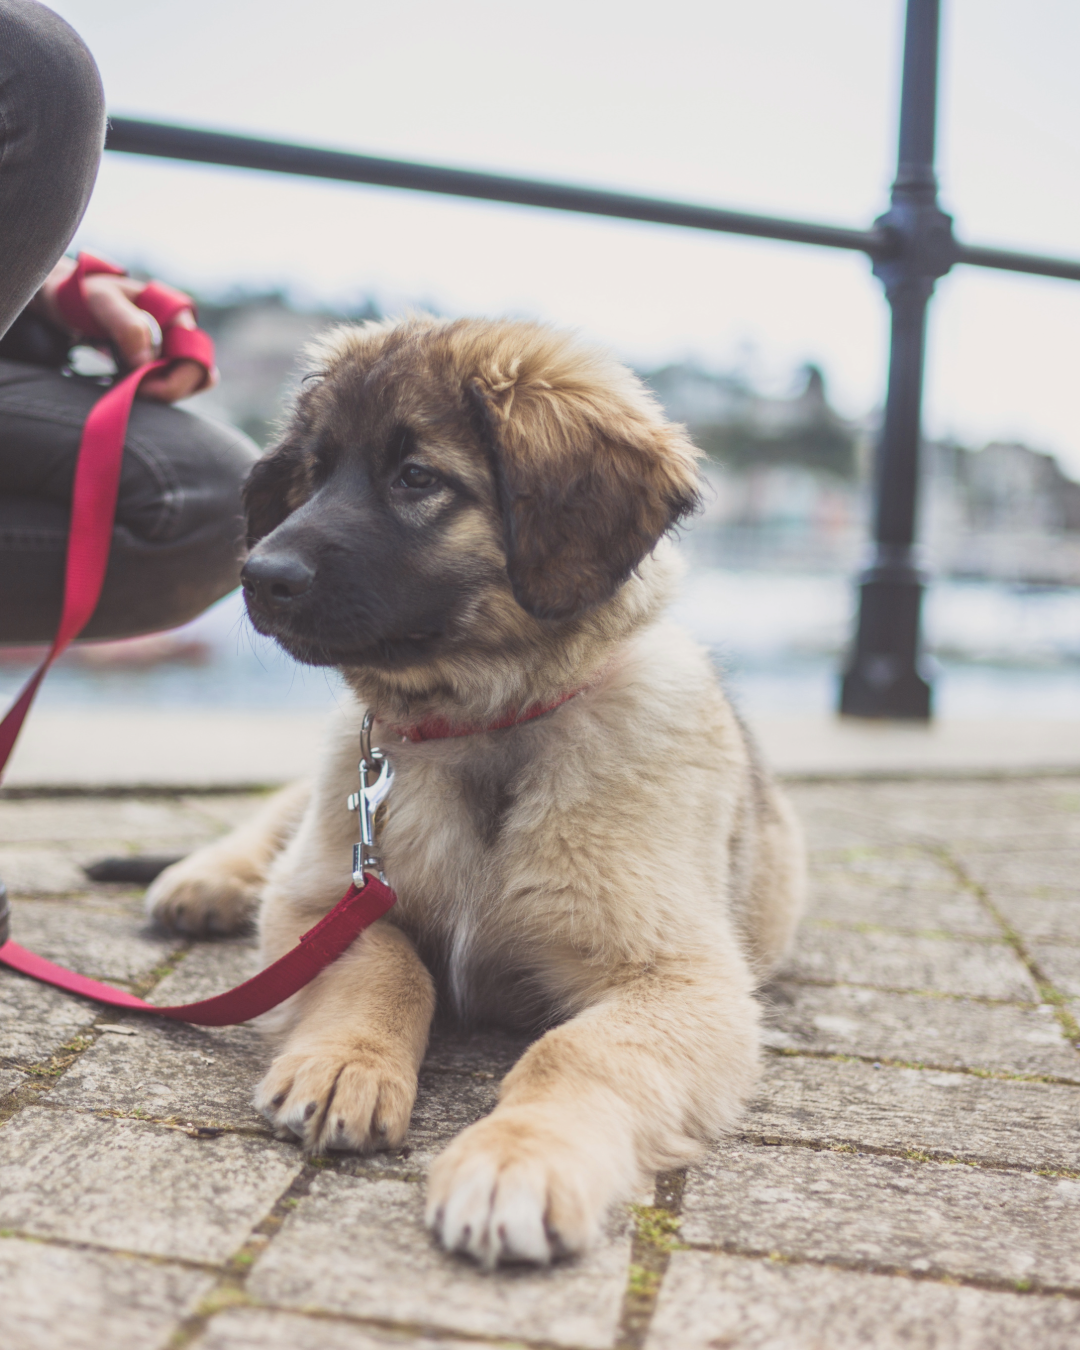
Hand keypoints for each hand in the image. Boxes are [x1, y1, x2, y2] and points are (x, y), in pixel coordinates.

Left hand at [33, 257, 216, 402]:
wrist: (66, 301)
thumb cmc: (84, 295)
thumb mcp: (102, 301)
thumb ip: (127, 327)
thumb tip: (146, 363)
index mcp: (177, 317)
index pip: (195, 362)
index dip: (172, 382)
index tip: (139, 386)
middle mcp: (181, 337)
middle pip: (195, 378)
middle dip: (166, 390)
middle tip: (130, 390)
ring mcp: (171, 352)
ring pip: (182, 386)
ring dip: (158, 393)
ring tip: (126, 384)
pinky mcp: (158, 365)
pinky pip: (166, 387)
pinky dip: (150, 392)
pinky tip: (127, 384)